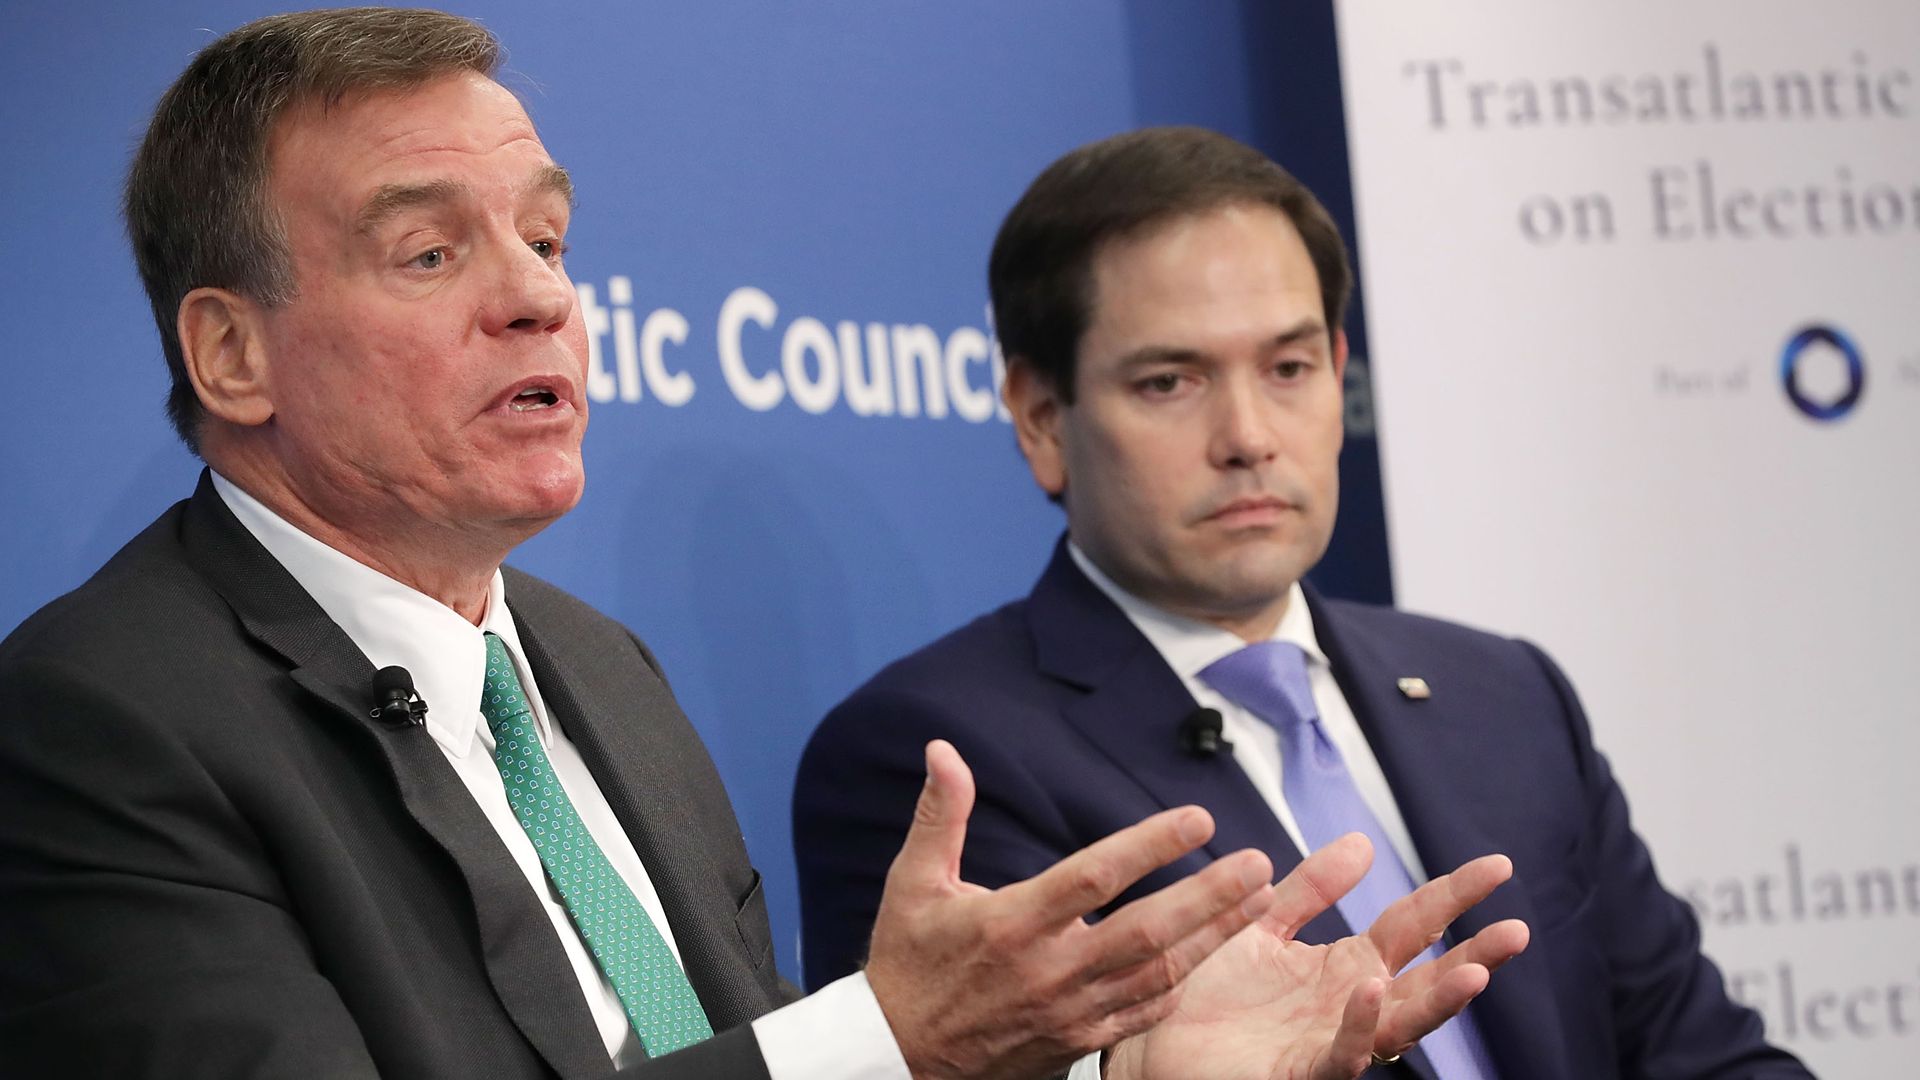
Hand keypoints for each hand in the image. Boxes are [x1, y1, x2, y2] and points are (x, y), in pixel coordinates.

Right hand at [865, 740, 1278, 1079]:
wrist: (900, 1060)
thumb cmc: (908, 963)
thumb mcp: (913, 884)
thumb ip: (940, 815)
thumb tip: (942, 751)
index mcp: (1012, 923)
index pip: (1095, 877)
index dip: (1151, 845)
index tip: (1198, 818)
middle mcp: (1049, 970)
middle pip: (1146, 930)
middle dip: (1209, 896)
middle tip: (1260, 863)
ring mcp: (1069, 1012)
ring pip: (1157, 973)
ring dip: (1214, 936)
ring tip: (1259, 899)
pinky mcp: (1078, 1043)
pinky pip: (1144, 1014)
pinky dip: (1182, 983)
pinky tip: (1214, 954)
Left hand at [1106, 834, 1528, 1079]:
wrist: (1150, 1044)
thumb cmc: (1206, 994)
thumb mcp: (1261, 924)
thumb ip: (1310, 888)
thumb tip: (1364, 843)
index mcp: (1345, 966)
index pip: (1413, 925)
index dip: (1453, 895)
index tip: (1498, 864)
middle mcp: (1348, 1005)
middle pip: (1426, 979)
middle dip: (1474, 957)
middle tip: (1517, 931)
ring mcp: (1329, 1040)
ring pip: (1399, 1024)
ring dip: (1438, 1001)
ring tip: (1475, 973)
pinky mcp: (1299, 1071)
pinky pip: (1338, 1054)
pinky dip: (1360, 1027)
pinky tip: (1373, 993)